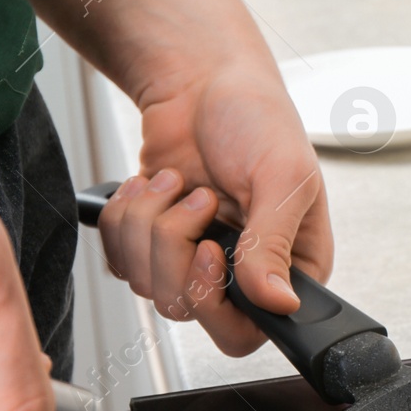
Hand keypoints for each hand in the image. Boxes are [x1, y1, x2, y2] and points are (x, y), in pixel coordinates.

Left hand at [97, 55, 332, 355]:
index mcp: (290, 266)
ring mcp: (194, 260)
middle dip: (174, 249)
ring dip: (149, 224)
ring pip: (147, 286)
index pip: (250, 330)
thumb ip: (274, 244)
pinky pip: (120, 261)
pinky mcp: (154, 243)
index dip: (216, 302)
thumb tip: (280, 304)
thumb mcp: (281, 177)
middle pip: (188, 310)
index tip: (208, 250)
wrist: (204, 80)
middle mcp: (242, 272)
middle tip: (198, 199)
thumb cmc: (258, 118)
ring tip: (176, 182)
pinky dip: (124, 218)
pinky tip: (152, 185)